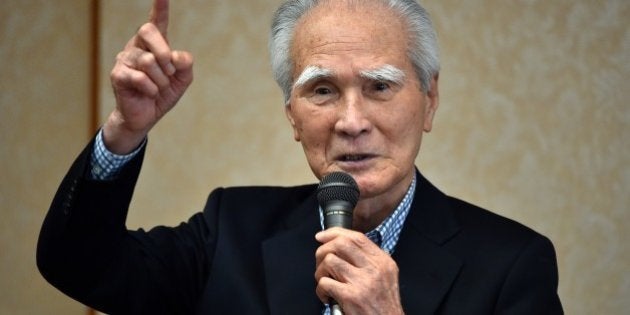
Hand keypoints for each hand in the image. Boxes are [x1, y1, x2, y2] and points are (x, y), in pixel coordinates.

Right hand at [104, 0, 192, 153]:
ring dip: (161, 80)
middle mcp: (137, 46)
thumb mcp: (181, 80)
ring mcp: (125, 58)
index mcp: (154, 45)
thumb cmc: (162, 94)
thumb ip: (185, 65)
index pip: (157, 22)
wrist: (146, 116)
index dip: (159, 7)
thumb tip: (175, 56)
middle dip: (164, 51)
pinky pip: (140, 77)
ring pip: (148, 61)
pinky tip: (149, 93)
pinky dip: (151, 89)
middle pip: (149, 31)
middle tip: (169, 71)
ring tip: (158, 88)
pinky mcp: (118, 74)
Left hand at [315, 228, 403, 314]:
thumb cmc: (383, 304)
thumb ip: (369, 259)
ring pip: (330, 261)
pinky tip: (327, 296)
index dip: (335, 233)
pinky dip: (320, 290)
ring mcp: (362, 282)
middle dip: (323, 250)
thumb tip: (342, 245)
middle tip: (320, 261)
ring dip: (320, 271)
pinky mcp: (351, 296)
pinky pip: (325, 282)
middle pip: (341, 244)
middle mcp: (374, 269)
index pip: (357, 237)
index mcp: (382, 261)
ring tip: (325, 281)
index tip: (322, 236)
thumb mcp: (385, 276)